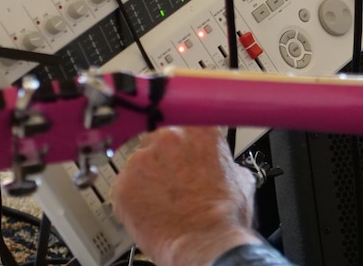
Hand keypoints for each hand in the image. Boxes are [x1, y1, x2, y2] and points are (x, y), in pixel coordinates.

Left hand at [111, 126, 259, 265]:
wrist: (206, 242)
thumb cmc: (223, 214)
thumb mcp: (240, 176)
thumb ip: (224, 160)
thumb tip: (222, 164)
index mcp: (199, 129)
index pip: (185, 120)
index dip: (184, 137)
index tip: (183, 144)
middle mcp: (167, 137)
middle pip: (159, 139)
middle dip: (165, 157)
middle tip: (176, 179)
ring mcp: (142, 160)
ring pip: (140, 163)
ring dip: (148, 177)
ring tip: (165, 199)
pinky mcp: (123, 185)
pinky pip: (125, 186)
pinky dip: (134, 198)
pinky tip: (152, 209)